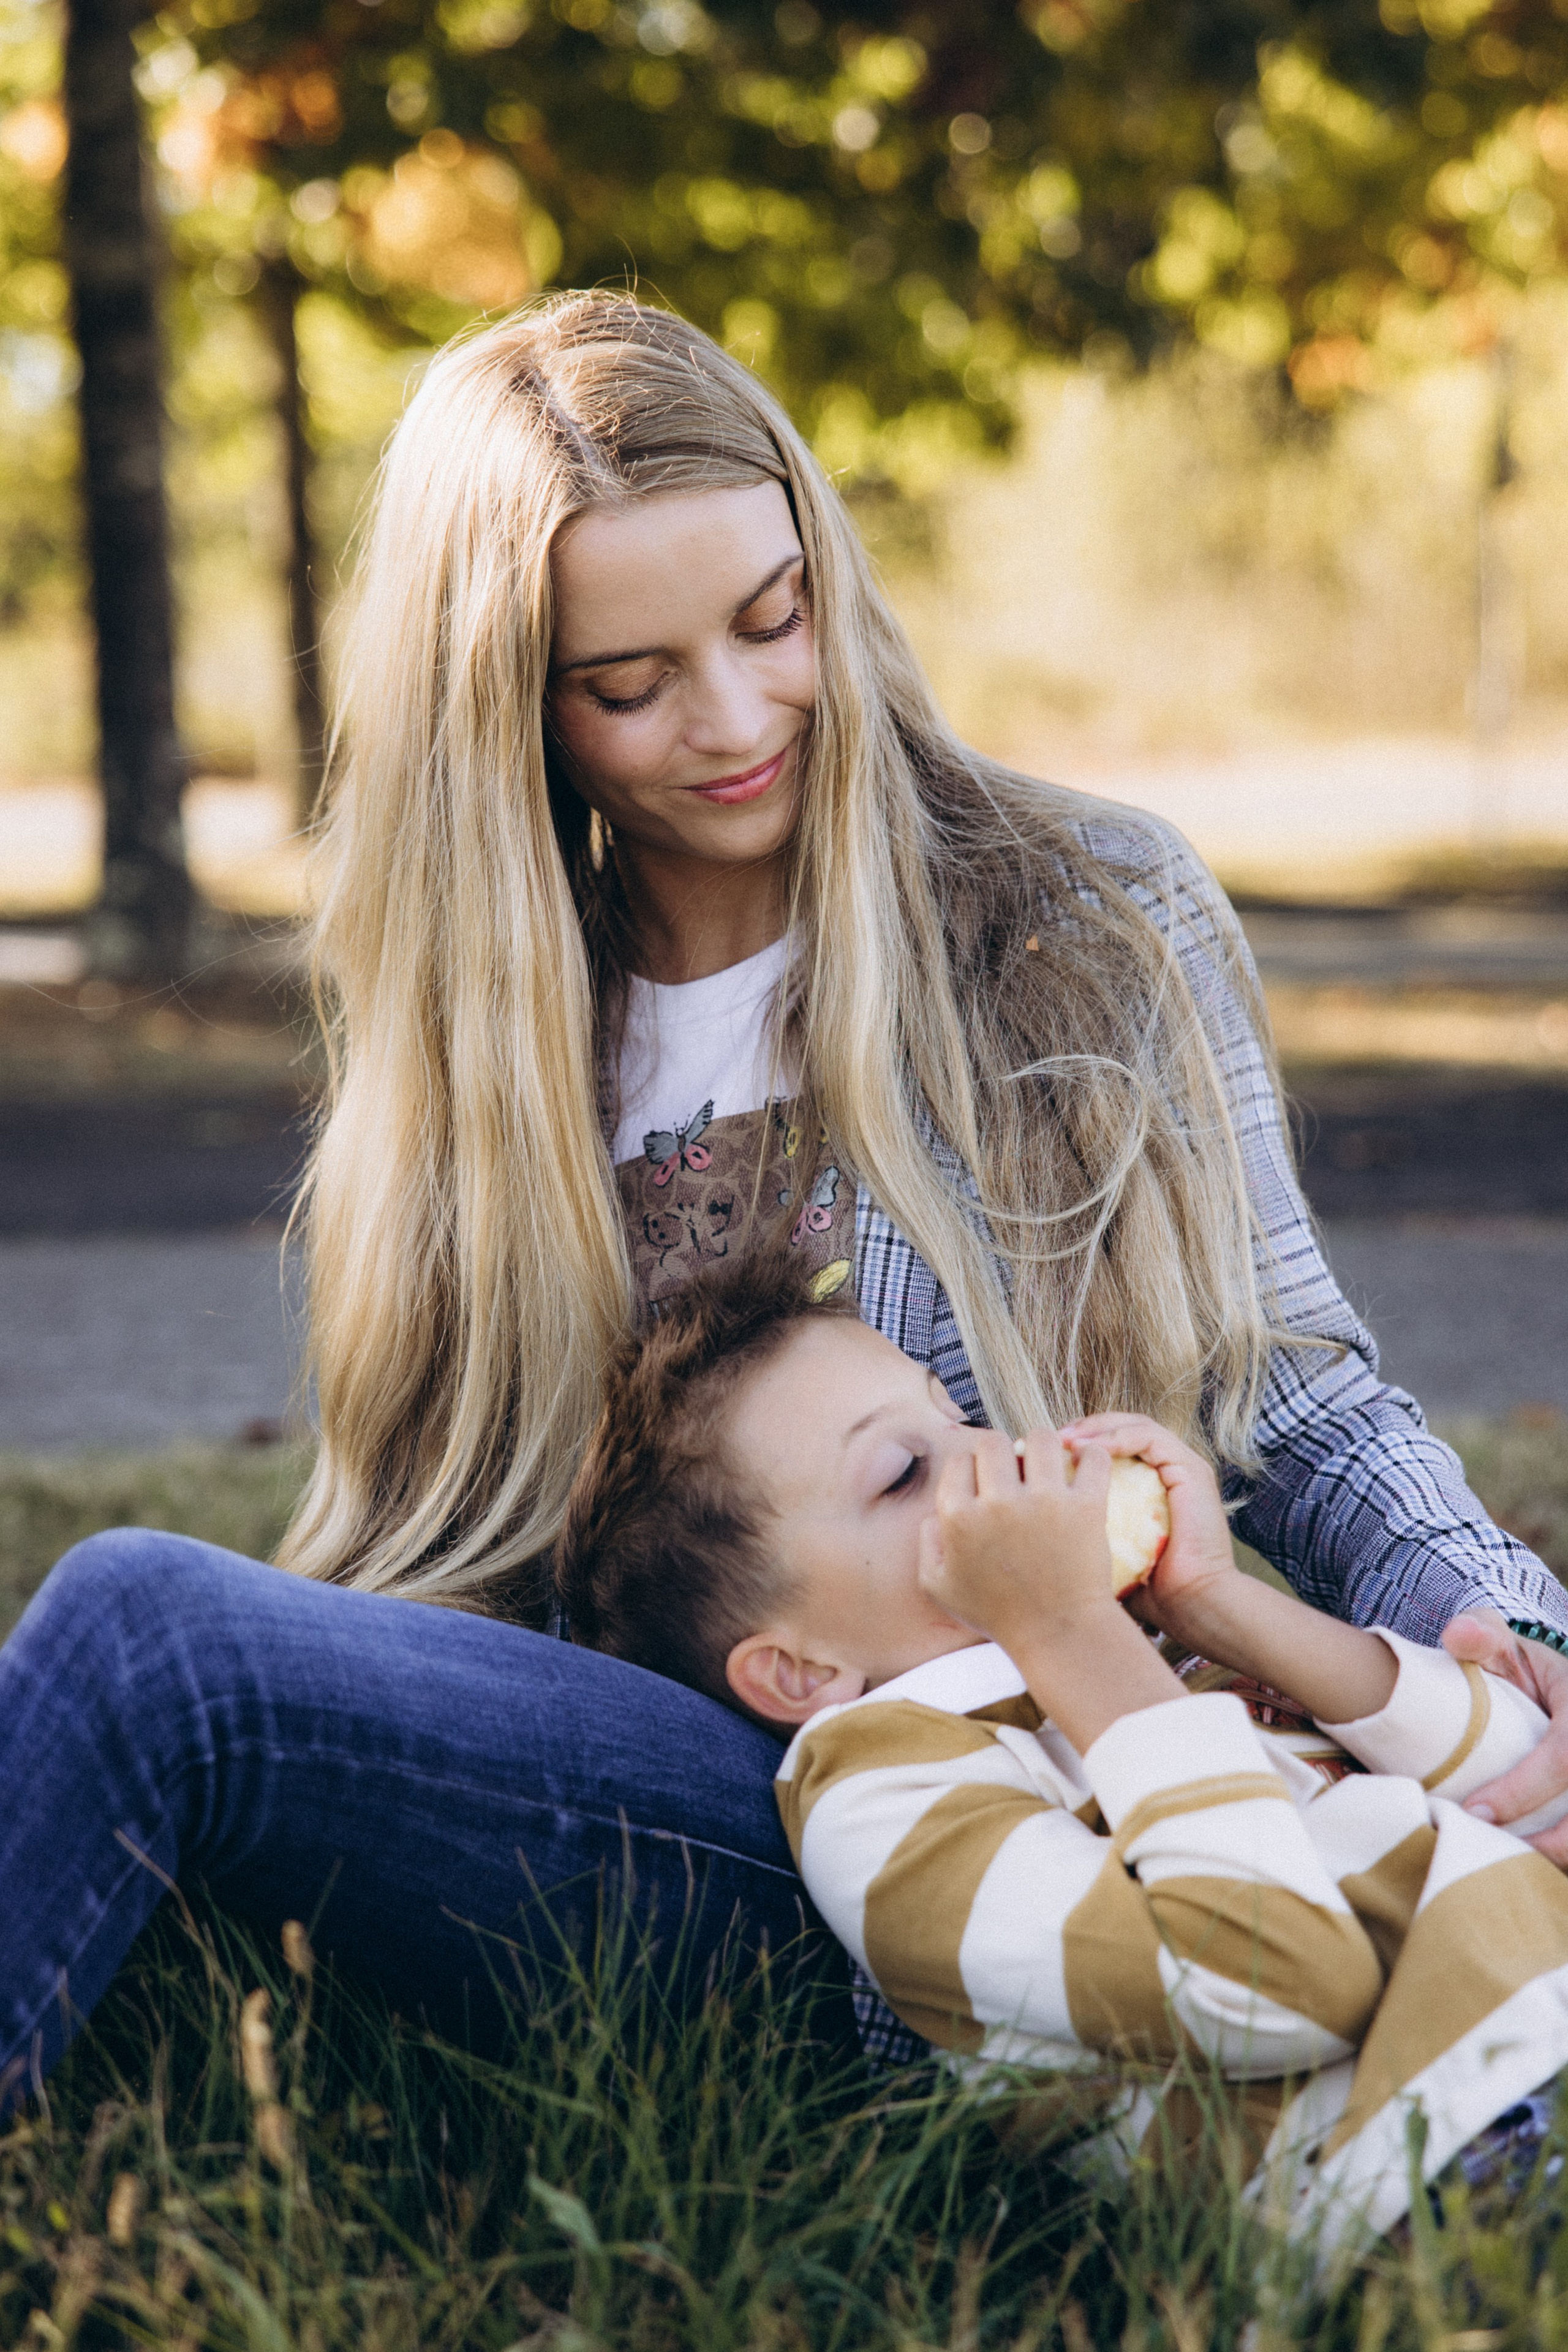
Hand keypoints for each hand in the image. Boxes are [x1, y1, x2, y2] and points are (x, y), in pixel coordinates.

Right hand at [917, 1426, 1117, 1657]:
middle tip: (1015, 1470)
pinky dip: (1090, 1455)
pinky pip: (1091, 1458)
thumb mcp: (940, 1587)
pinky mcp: (1085, 1507)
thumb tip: (936, 1510)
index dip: (972, 1467)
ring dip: (1042, 1446)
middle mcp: (998, 1503)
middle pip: (994, 1440)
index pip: (960, 1460)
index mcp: (959, 1519)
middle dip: (1002, 1450)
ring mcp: (1044, 1502)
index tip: (986, 1481)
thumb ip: (927, 1543)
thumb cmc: (998, 1614)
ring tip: (1048, 1464)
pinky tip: (1083, 1466)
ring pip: (1040, 1438)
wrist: (1057, 1634)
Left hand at [1057, 1412, 1237, 1644]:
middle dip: (1081, 1429)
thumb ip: (1074, 1532)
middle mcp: (1164, 1470)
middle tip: (1047, 1439)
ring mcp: (1180, 1466)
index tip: (1037, 1454)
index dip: (1072, 1442)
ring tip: (1065, 1441)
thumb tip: (1022, 1526)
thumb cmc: (1145, 1591)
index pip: (1106, 1445)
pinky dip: (1117, 1438)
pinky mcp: (1191, 1469)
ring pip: (1133, 1425)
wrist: (1189, 1606)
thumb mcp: (1099, 1553)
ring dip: (1095, 1429)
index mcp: (1145, 1483)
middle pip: (1117, 1427)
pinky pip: (1150, 1438)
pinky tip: (1089, 1451)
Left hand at [1444, 1610, 1567, 1867]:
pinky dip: (1565, 1858)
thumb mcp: (1505, 1643)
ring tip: (1507, 1866)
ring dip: (1561, 1857)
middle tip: (1489, 1852)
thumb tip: (1457, 1636)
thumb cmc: (1522, 1670)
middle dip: (1548, 1842)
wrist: (1557, 1689)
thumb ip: (1481, 1635)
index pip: (1564, 1755)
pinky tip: (1529, 1866)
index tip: (1474, 1812)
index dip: (1522, 1790)